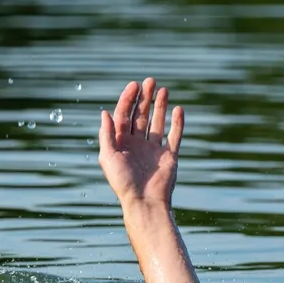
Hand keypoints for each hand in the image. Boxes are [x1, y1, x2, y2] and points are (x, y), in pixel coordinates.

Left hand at [98, 78, 183, 208]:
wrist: (144, 202)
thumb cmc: (123, 182)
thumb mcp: (108, 157)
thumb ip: (107, 134)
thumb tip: (105, 112)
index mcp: (120, 143)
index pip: (124, 115)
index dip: (128, 99)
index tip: (135, 85)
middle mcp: (137, 144)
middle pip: (140, 115)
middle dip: (145, 98)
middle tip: (150, 81)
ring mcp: (154, 149)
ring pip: (157, 122)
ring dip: (160, 106)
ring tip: (164, 89)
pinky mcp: (169, 156)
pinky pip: (174, 135)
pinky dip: (178, 122)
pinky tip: (178, 109)